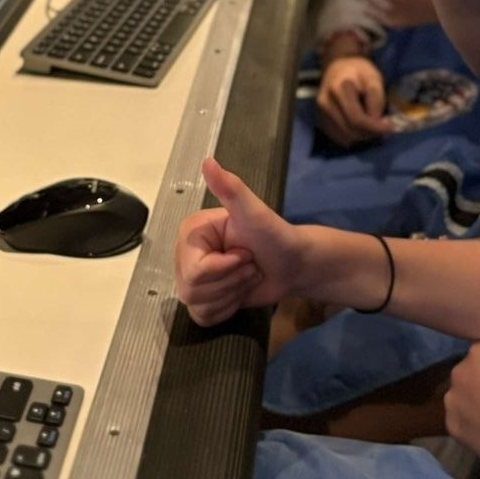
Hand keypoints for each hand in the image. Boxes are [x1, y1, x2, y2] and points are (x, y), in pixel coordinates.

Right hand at [174, 158, 303, 325]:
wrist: (294, 264)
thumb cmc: (276, 235)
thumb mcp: (255, 212)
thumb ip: (231, 188)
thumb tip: (208, 161)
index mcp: (191, 233)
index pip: (193, 269)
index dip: (224, 268)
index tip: (245, 254)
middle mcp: (185, 254)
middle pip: (191, 289)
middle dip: (231, 282)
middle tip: (250, 266)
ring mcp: (193, 279)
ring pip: (197, 305)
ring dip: (231, 295)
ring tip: (247, 277)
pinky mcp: (204, 299)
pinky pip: (202, 317)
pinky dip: (226, 310)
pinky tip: (240, 294)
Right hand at [315, 55, 392, 146]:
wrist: (338, 68)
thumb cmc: (359, 71)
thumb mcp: (374, 78)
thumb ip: (376, 99)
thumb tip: (377, 122)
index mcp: (339, 88)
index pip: (356, 118)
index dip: (375, 128)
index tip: (391, 128)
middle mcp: (326, 102)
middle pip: (351, 131)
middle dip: (371, 133)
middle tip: (384, 128)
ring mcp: (320, 113)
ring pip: (345, 138)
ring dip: (362, 136)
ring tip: (372, 125)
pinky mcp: (321, 121)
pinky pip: (339, 138)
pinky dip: (353, 137)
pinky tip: (360, 126)